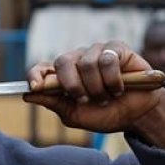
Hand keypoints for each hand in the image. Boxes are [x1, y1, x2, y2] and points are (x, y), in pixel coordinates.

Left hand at [23, 41, 164, 133]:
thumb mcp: (76, 115)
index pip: (42, 68)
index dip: (35, 75)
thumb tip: (28, 95)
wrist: (137, 115)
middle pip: (62, 61)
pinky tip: (120, 88)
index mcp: (64, 76)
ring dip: (97, 87)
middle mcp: (78, 60)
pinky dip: (113, 80)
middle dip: (72, 84)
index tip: (36, 87)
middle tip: (84, 99)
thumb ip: (54, 103)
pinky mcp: (116, 49)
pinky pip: (107, 60)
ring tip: (106, 97)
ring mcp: (96, 52)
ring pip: (87, 63)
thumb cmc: (105, 114)